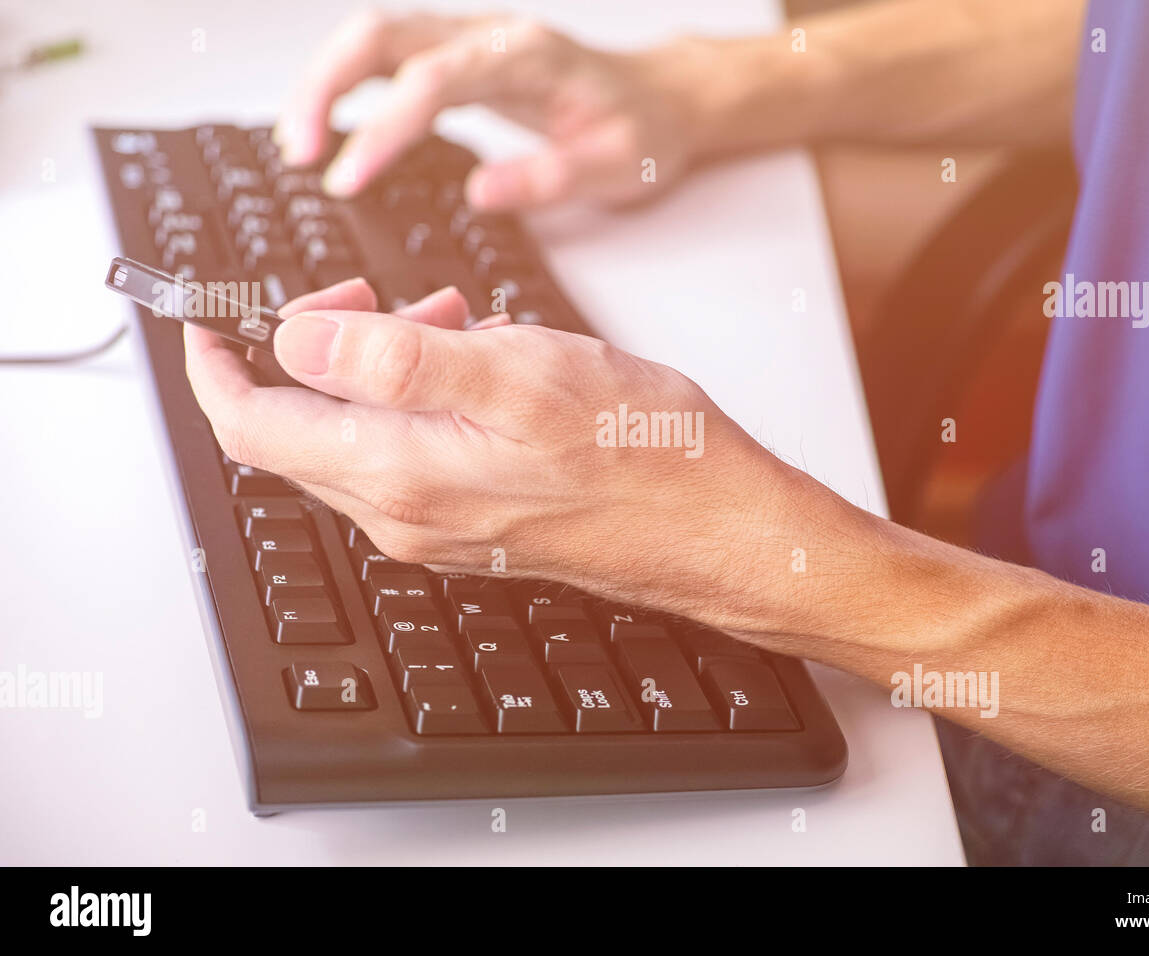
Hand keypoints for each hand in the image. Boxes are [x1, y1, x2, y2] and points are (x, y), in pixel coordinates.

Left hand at [184, 278, 813, 638]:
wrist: (715, 527)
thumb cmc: (642, 453)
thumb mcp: (518, 375)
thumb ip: (396, 358)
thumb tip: (300, 338)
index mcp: (401, 473)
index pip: (257, 425)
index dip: (218, 368)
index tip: (211, 321)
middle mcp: (406, 512)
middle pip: (302, 428)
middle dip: (317, 347)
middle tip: (371, 295)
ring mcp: (439, 524)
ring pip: (358, 436)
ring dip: (376, 366)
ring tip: (448, 320)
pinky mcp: (474, 522)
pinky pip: (408, 452)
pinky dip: (418, 397)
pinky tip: (482, 368)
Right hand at [274, 9, 701, 210]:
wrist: (662, 99)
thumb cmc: (642, 132)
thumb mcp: (615, 167)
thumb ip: (549, 177)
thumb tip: (480, 193)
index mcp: (525, 58)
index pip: (433, 81)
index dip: (384, 128)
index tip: (349, 178)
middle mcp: (490, 36)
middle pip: (382, 34)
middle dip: (326, 86)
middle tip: (299, 151)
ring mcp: (471, 41)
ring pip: (375, 37)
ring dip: (326, 83)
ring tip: (300, 145)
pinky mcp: (460, 57)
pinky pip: (388, 56)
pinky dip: (349, 86)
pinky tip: (331, 127)